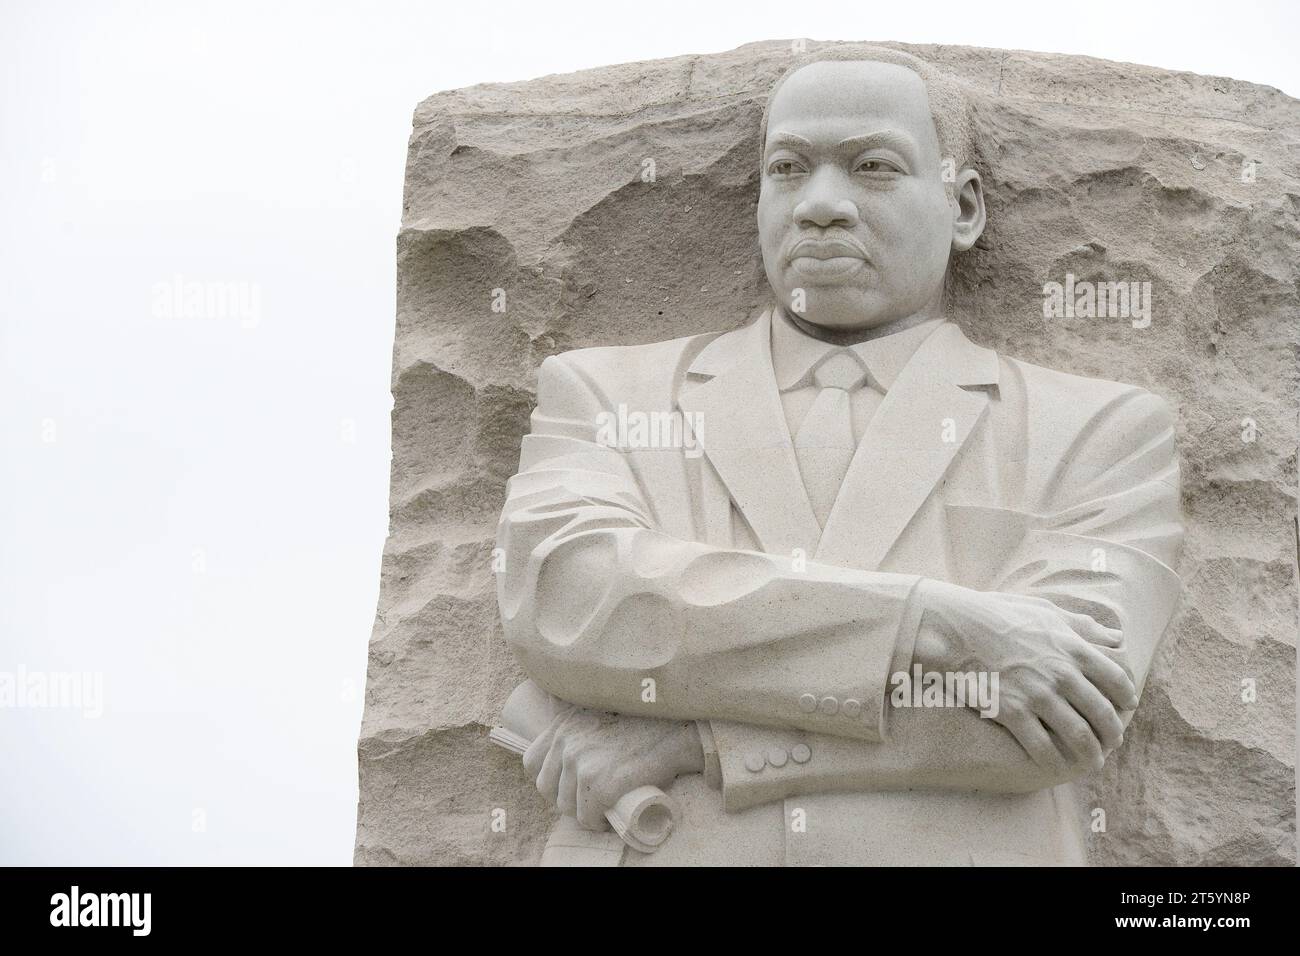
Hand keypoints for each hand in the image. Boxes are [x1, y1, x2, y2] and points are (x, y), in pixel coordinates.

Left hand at [523, 708, 703, 829]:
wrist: (676, 729)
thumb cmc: (645, 722)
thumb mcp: (600, 709)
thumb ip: (580, 721)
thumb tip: (568, 737)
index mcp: (563, 723)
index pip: (532, 762)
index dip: (550, 778)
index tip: (569, 785)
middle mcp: (566, 741)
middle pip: (546, 787)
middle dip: (566, 798)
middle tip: (589, 800)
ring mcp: (580, 762)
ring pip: (566, 806)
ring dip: (583, 812)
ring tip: (601, 809)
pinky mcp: (599, 784)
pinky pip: (587, 817)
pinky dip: (597, 823)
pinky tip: (609, 818)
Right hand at [914, 580, 1136, 773]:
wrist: (956, 629)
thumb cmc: (1000, 615)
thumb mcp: (1046, 611)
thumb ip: (1083, 627)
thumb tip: (1117, 639)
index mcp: (1073, 648)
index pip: (1116, 680)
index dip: (1126, 698)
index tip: (1127, 707)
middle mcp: (1061, 674)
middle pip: (1102, 714)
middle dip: (1112, 733)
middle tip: (1113, 742)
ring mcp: (1037, 695)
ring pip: (1078, 735)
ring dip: (1091, 754)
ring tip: (1093, 762)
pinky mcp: (1012, 712)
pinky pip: (1042, 746)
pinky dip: (1054, 761)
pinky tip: (1058, 767)